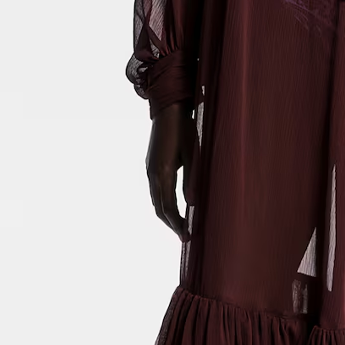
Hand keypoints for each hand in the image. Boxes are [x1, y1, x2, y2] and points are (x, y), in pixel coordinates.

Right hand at [145, 101, 195, 239]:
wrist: (168, 108)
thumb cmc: (184, 129)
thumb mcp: (193, 153)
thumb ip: (192, 179)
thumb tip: (192, 203)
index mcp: (163, 173)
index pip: (168, 207)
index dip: (177, 224)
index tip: (187, 236)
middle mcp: (153, 174)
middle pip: (159, 208)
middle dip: (171, 224)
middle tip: (185, 236)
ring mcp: (150, 169)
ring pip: (156, 200)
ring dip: (167, 215)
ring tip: (180, 225)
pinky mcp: (152, 165)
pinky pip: (155, 191)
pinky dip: (163, 203)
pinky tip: (173, 206)